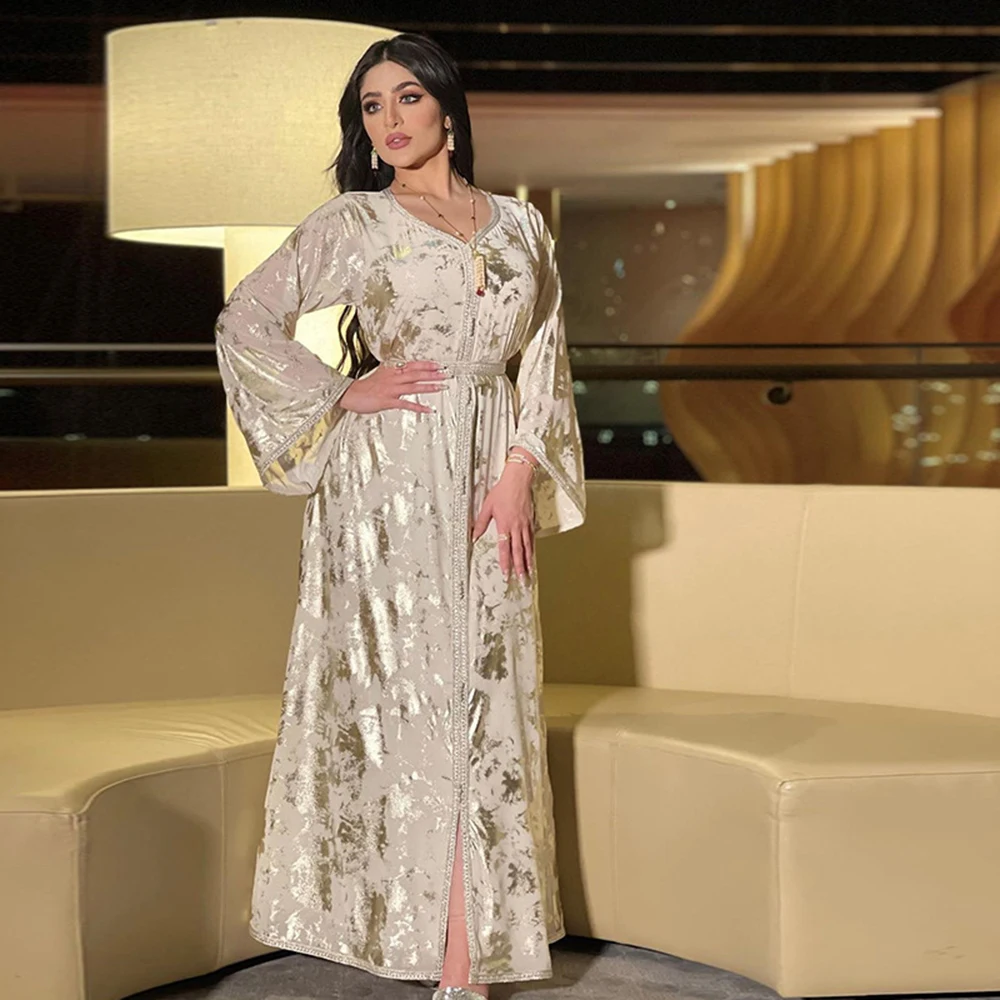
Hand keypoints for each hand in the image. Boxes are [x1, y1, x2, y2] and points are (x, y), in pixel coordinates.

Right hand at [338, 360, 450, 414]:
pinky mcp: (388, 401)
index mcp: (391, 370)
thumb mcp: (380, 375)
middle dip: (432, 373)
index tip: (439, 364)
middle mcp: (393, 377)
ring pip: (414, 386)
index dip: (426, 364)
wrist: (349, 394)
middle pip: (416, 374)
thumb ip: (393, 373)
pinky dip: (419, 407)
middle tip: (446, 374)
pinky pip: (406, 404)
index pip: (412, 365)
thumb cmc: (364, 386)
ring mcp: (391, 389)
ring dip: (429, 386)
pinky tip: (429, 410)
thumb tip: (404, 371)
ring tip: (442, 387)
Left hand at [471, 457, 536, 581]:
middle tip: (521, 580)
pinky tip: (532, 556)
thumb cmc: (502, 491)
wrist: (517, 481)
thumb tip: (473, 535)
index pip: (505, 548)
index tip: (506, 573)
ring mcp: (525, 525)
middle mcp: (516, 527)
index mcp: (504, 525)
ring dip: (528, 561)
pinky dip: (532, 549)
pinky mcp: (530, 521)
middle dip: (519, 567)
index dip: (505, 562)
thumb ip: (480, 523)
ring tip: (528, 572)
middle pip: (518, 551)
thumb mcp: (487, 507)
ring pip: (527, 547)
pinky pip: (531, 538)